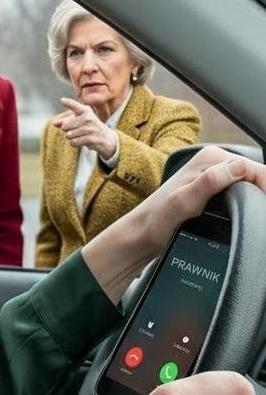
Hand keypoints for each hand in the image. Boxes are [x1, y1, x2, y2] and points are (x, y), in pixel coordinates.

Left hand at [57, 97, 116, 159]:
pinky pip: (73, 142)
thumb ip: (66, 121)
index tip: (62, 100)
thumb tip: (54, 123)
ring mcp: (90, 128)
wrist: (107, 138)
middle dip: (67, 130)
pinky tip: (81, 141)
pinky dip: (74, 143)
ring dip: (71, 137)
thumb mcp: (80, 121)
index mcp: (86, 111)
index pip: (75, 106)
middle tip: (76, 130)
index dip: (68, 103)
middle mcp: (88, 118)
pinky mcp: (90, 138)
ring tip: (80, 135)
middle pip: (65, 126)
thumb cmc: (90, 127)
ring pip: (68, 135)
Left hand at [81, 147, 265, 303]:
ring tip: (255, 216)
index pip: (256, 168)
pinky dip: (247, 203)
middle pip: (255, 176)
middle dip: (261, 194)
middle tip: (260, 217)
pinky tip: (245, 215)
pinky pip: (240, 192)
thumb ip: (208, 183)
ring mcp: (213, 176)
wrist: (141, 236)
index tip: (264, 210)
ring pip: (249, 185)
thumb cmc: (156, 222)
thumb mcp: (182, 203)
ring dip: (255, 199)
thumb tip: (236, 167)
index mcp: (211, 158)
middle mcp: (213, 163)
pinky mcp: (213, 190)